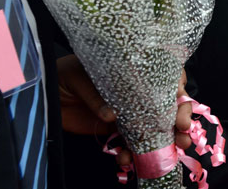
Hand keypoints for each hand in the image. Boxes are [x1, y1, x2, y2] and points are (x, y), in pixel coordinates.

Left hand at [59, 56, 191, 163]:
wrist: (43, 94)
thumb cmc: (63, 74)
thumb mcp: (79, 76)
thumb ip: (96, 95)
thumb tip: (112, 115)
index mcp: (133, 69)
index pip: (165, 74)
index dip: (178, 86)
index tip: (181, 99)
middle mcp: (135, 90)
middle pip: (166, 102)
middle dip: (179, 117)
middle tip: (183, 131)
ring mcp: (127, 111)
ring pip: (153, 125)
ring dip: (163, 139)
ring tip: (168, 152)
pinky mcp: (114, 129)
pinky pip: (129, 142)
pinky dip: (131, 153)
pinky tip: (128, 159)